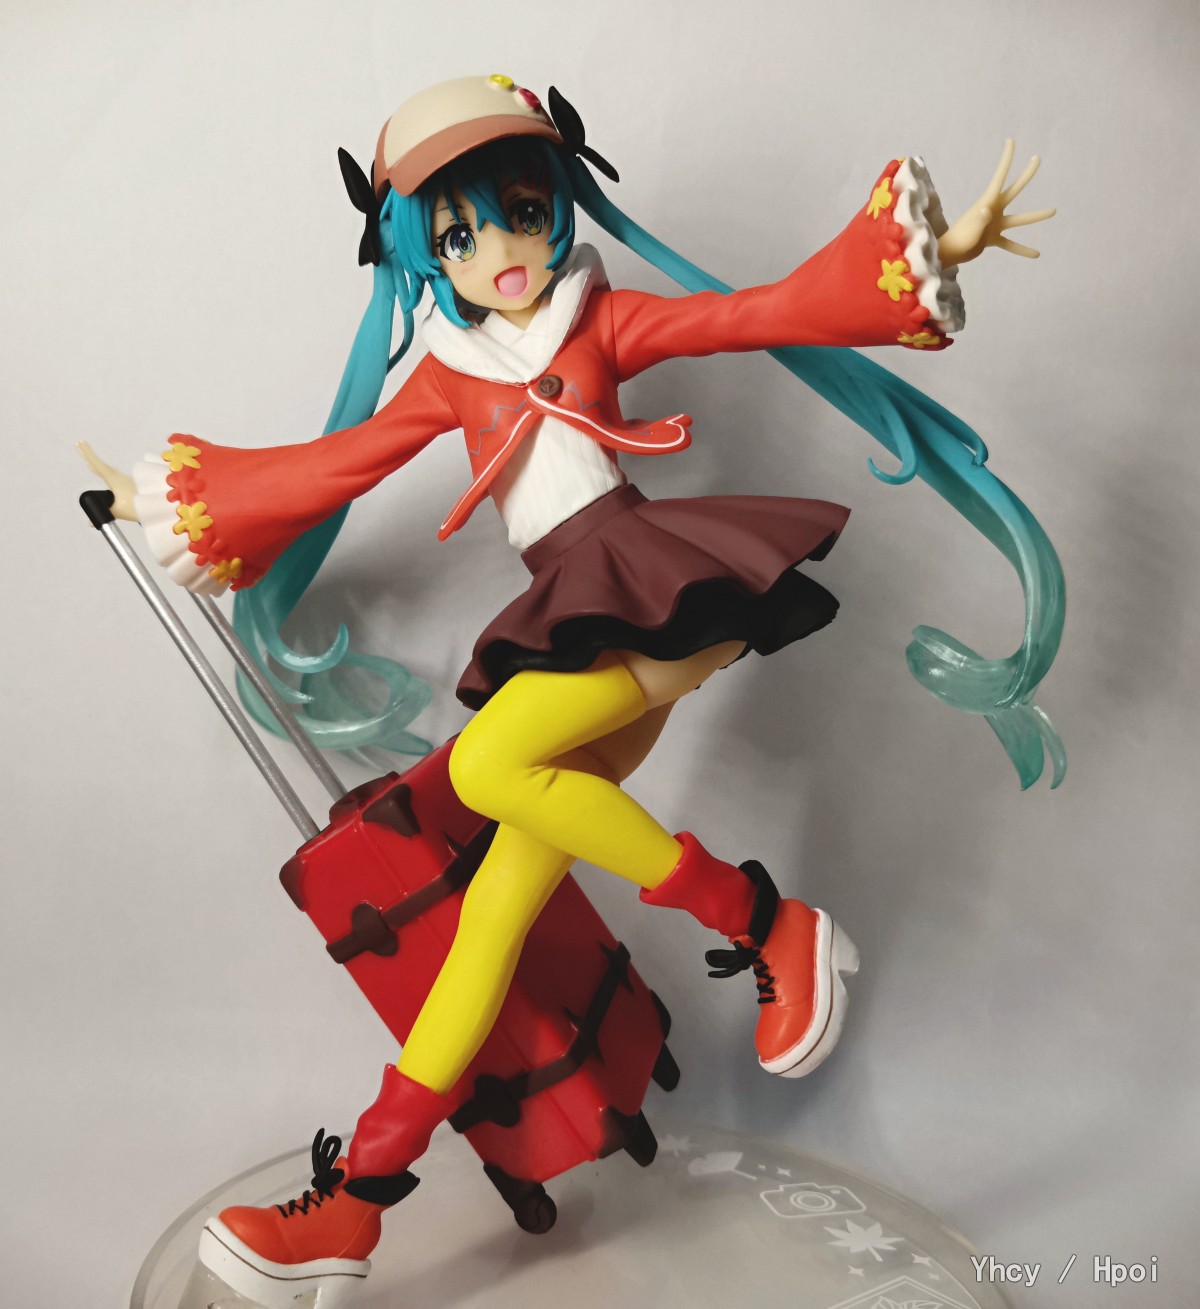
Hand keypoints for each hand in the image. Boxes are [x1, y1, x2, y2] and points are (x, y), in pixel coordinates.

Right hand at [77, 441, 137, 520]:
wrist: (161, 505)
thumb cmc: (139, 506)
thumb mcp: (118, 511)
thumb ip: (103, 514)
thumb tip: (90, 522)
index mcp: (114, 479)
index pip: (97, 464)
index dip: (88, 454)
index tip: (80, 442)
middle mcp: (120, 477)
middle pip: (101, 465)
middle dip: (90, 457)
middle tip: (80, 446)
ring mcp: (127, 480)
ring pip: (109, 471)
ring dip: (99, 467)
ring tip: (89, 464)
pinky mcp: (133, 486)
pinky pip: (115, 477)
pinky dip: (107, 474)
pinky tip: (108, 476)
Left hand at [937, 140, 1055, 267]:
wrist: (950, 254)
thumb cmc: (958, 239)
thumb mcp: (970, 229)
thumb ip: (980, 220)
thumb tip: (987, 211)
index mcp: (988, 202)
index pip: (1000, 176)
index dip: (1006, 159)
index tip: (1010, 141)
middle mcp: (994, 210)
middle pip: (1015, 189)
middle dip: (1026, 174)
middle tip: (1037, 159)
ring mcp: (995, 224)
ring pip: (1019, 219)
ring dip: (1036, 216)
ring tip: (1053, 210)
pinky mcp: (994, 239)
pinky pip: (1011, 243)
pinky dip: (1022, 249)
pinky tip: (1036, 254)